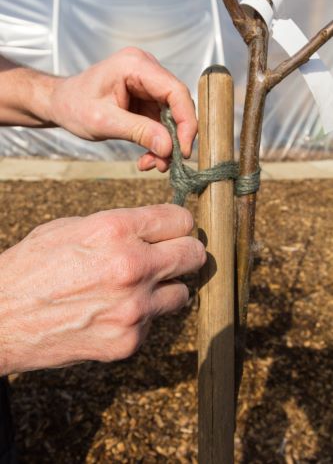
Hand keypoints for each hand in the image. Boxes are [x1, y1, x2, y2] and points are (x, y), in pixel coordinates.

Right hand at [0, 205, 205, 374]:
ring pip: (183, 293)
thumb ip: (119, 226)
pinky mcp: (128, 341)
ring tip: (139, 288)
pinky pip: (154, 323)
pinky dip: (141, 317)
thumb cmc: (32, 267)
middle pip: (194, 255)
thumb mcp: (72, 228)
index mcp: (115, 230)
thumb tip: (154, 229)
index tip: (174, 231)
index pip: (181, 220)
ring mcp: (133, 308)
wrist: (1, 318)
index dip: (178, 224)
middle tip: (171, 256)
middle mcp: (131, 267)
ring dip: (166, 288)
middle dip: (185, 253)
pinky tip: (112, 313)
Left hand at [49, 47, 196, 171]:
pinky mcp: (147, 98)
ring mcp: (148, 84)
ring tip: (151, 164)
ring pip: (171, 118)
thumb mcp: (104, 122)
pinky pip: (161, 122)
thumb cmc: (74, 106)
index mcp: (135, 65)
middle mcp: (146, 69)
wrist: (60, 104)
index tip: (183, 150)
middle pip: (177, 105)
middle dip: (174, 138)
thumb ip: (139, 132)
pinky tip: (147, 158)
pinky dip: (157, 142)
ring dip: (165, 144)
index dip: (186, 122)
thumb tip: (169, 148)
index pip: (175, 91)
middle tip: (166, 163)